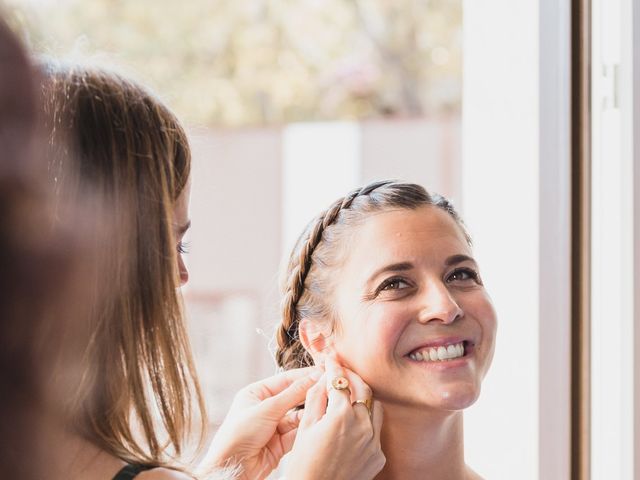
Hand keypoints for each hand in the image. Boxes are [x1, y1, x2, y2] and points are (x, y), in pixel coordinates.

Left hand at [203, 367, 321, 479]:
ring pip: (298, 415)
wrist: (232, 467)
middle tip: (330, 387)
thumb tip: (313, 377)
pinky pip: (297, 432)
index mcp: (256, 393)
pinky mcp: (279, 443)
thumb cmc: (239, 434)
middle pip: (293, 396)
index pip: (285, 379)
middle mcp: (265, 407)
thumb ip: (293, 394)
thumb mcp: (267, 409)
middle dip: (310, 393)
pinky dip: (307, 428)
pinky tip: (318, 421)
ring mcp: (273, 426)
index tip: (324, 371)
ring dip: (310, 411)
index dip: (305, 375)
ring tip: (327, 405)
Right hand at [283, 357, 384, 479]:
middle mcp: (362, 426)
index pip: (340, 381)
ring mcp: (373, 442)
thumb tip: (323, 379)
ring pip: (374, 406)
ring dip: (362, 396)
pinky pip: (375, 430)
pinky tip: (353, 422)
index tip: (331, 359)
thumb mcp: (305, 427)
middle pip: (363, 388)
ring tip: (349, 394)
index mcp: (341, 416)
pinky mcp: (378, 455)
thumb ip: (316, 398)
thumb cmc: (304, 464)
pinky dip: (365, 420)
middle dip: (351, 376)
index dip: (334, 367)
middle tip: (341, 371)